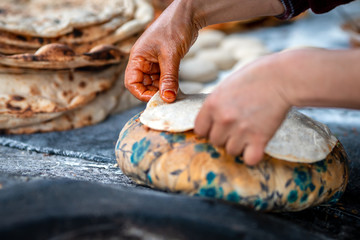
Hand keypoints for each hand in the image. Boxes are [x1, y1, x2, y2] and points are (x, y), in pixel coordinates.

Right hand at [125, 0, 283, 102]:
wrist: (189, 15)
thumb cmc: (174, 28)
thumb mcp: (171, 55)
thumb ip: (169, 78)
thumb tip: (168, 98)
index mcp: (138, 57)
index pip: (131, 82)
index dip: (141, 94)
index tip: (156, 100)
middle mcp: (143, 61)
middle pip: (143, 85)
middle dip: (154, 93)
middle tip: (168, 100)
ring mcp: (154, 62)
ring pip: (154, 83)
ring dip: (163, 90)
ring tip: (174, 96)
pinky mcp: (164, 62)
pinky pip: (163, 79)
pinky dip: (169, 85)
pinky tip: (177, 90)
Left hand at [195, 53, 290, 164]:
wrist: (281, 77)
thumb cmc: (254, 78)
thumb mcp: (226, 87)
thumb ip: (215, 105)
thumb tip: (210, 122)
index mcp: (212, 104)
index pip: (200, 130)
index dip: (209, 129)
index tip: (218, 126)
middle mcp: (223, 119)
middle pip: (215, 142)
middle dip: (225, 136)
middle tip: (238, 125)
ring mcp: (240, 130)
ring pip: (231, 151)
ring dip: (240, 145)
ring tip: (249, 131)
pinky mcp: (259, 138)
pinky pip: (249, 159)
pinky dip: (253, 155)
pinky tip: (257, 144)